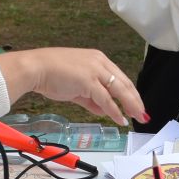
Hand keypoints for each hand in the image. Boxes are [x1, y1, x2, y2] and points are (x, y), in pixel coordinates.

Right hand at [0, 48, 146, 125]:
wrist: (35, 69)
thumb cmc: (51, 74)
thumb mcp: (76, 87)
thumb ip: (91, 99)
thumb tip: (102, 110)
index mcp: (98, 59)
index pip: (120, 77)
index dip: (130, 93)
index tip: (137, 104)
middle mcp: (100, 62)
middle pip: (124, 83)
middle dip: (135, 100)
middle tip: (143, 113)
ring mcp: (95, 70)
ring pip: (119, 90)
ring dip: (130, 106)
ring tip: (137, 117)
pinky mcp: (88, 80)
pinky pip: (106, 99)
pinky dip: (114, 110)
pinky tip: (120, 119)